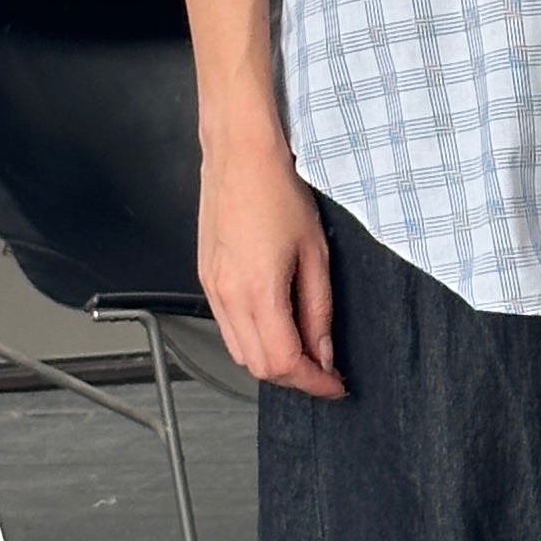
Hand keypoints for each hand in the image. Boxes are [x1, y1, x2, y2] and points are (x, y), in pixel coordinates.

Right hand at [197, 120, 344, 398]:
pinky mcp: (205, 279)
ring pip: (240, 352)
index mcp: (257, 292)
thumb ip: (318, 310)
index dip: (314, 383)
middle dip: (295, 377)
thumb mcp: (316, 253)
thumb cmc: (277, 190)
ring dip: (272, 362)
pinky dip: (253, 340)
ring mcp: (211, 289)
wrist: (239, 155)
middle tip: (326, 371)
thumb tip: (324, 352)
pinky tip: (277, 326)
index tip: (335, 386)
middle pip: (258, 367)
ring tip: (305, 350)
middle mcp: (227, 297)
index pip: (284, 362)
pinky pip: (227, 328)